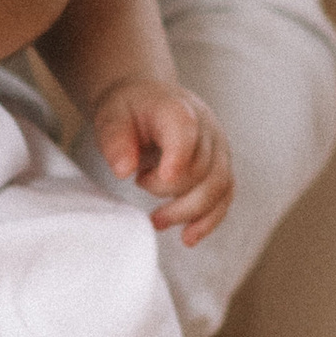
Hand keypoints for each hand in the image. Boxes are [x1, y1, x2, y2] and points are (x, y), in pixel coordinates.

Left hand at [88, 78, 233, 242]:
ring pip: (219, 186)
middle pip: (202, 168)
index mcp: (178, 109)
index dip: (177, 157)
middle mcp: (207, 127)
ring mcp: (218, 148)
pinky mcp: (220, 167)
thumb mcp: (111, 116)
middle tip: (139, 185)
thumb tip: (123, 171)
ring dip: (190, 212)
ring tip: (157, 222)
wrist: (145, 100)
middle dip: (169, 191)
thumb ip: (115, 140)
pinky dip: (209, 219)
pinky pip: (225, 196)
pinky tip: (188, 236)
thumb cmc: (129, 110)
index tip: (159, 179)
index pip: (186, 132)